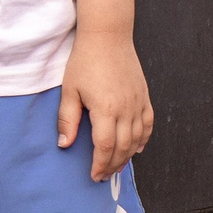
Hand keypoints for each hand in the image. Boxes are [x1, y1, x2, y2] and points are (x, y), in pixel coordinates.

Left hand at [59, 31, 154, 181]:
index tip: (94, 175)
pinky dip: (144, 139)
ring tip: (116, 166)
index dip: (100, 164)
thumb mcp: (70, 90)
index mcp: (106, 109)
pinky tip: (136, 148)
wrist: (108, 36)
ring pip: (137, 139)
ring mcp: (138, 103)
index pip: (105, 147)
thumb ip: (68, 119)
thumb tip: (64, 144)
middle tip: (103, 176)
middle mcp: (126, 109)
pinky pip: (148, 124)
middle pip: (123, 147)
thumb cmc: (85, 61)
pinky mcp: (144, 96)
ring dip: (127, 156)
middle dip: (112, 165)